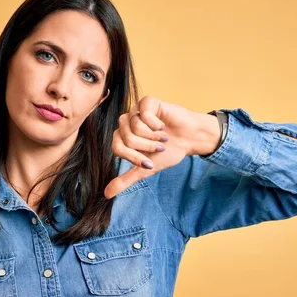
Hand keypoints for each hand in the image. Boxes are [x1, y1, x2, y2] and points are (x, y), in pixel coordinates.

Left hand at [104, 96, 220, 198]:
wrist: (189, 139)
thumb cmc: (168, 152)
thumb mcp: (145, 169)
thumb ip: (126, 180)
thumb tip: (107, 195)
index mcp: (122, 137)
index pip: (117, 148)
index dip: (134, 157)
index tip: (150, 162)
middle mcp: (126, 123)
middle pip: (126, 138)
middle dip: (145, 147)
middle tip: (159, 148)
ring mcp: (135, 111)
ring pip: (135, 127)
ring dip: (153, 137)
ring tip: (163, 138)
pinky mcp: (147, 102)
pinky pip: (144, 115)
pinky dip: (157, 125)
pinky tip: (163, 125)